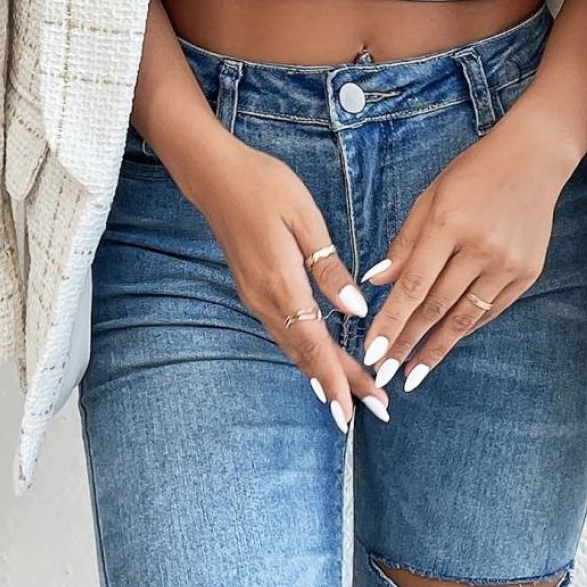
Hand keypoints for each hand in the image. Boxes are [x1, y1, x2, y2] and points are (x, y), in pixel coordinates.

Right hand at [182, 130, 390, 434]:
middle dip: (338, 385)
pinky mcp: (253, 289)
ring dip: (322, 372)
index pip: (314, 344)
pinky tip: (318, 361)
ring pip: (293, 347)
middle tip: (372, 411)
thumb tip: (354, 310)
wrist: (214, 175)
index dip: (337, 379)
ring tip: (353, 394)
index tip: (357, 410)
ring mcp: (255, 297)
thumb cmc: (264, 186)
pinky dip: (304, 353)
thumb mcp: (305, 219)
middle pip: (306, 354)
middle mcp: (265, 299)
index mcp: (282, 283)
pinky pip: (282, 332)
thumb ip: (328, 268)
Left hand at [358, 116, 578, 392]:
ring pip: (465, 316)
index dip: (391, 322)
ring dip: (436, 348)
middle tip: (382, 372)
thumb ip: (404, 242)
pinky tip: (447, 343)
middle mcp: (480, 248)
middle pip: (436, 307)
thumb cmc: (474, 173)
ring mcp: (507, 263)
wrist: (533, 160)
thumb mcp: (430, 197)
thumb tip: (375, 281)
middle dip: (406, 344)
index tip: (371, 351)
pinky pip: (490, 310)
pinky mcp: (527, 273)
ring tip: (412, 373)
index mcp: (449, 224)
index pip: (413, 285)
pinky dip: (466, 328)